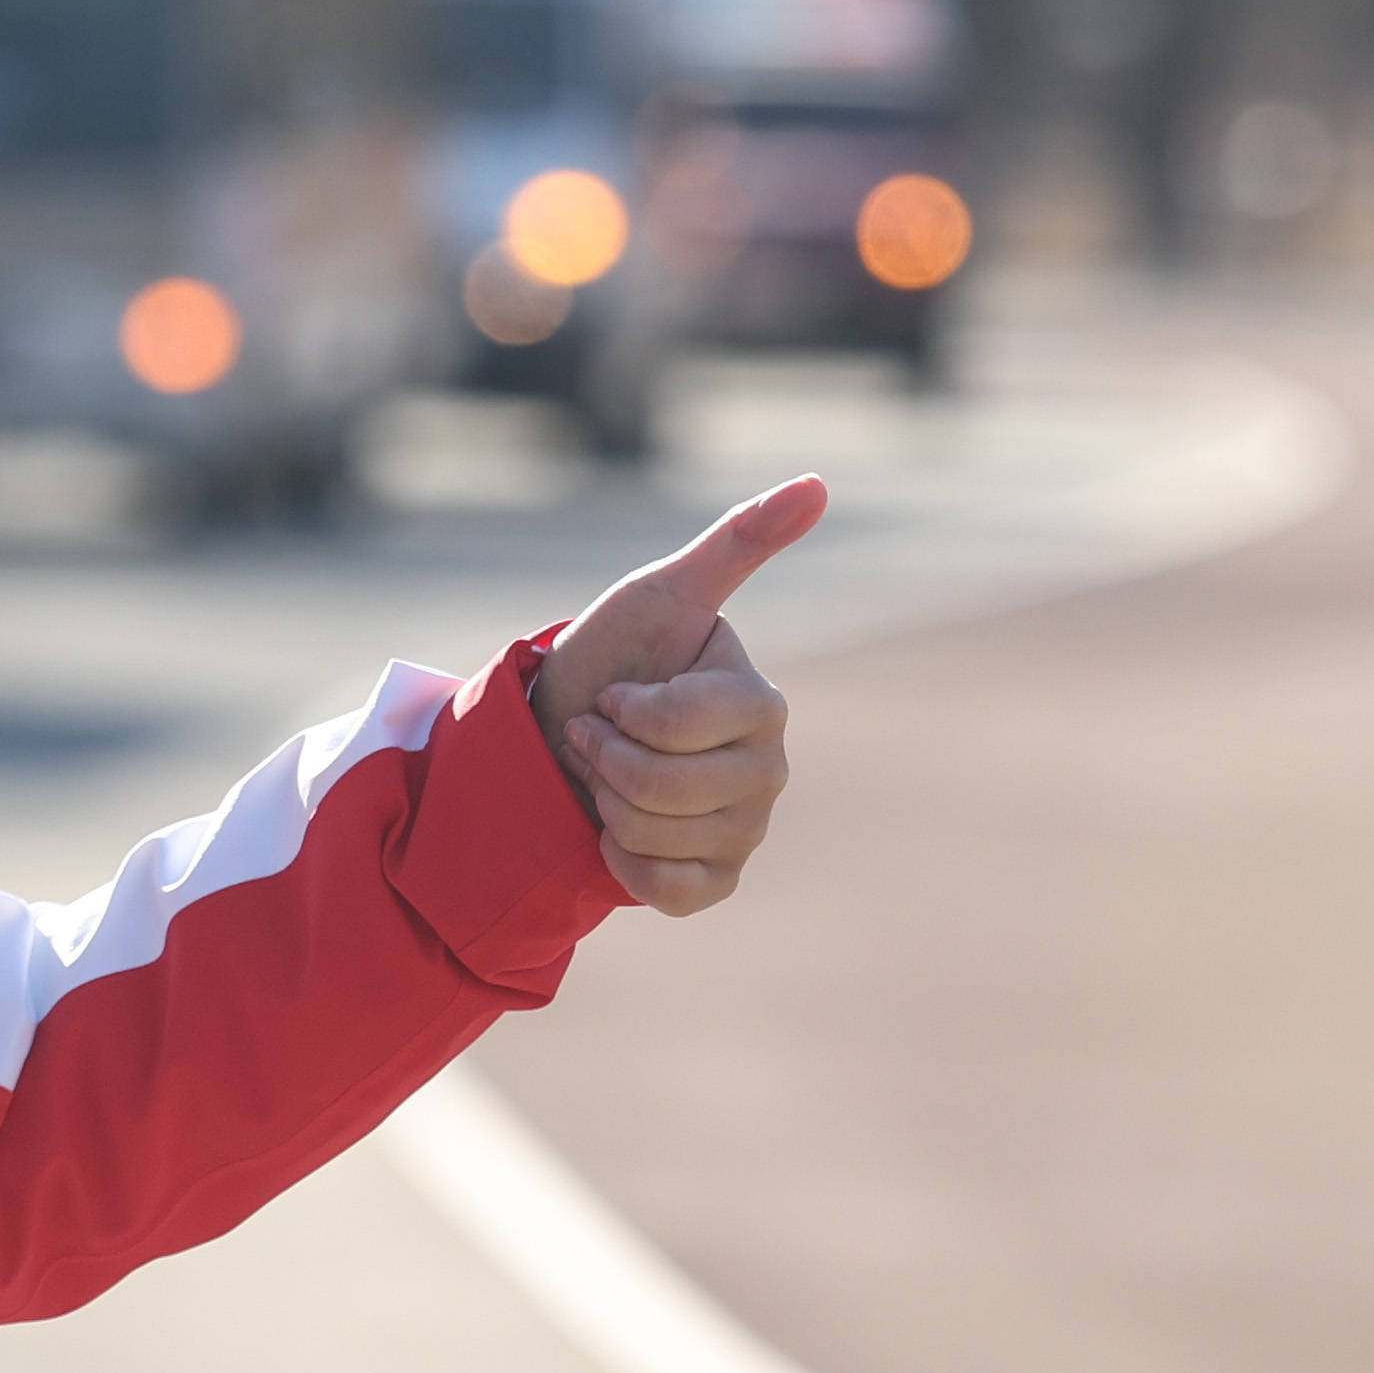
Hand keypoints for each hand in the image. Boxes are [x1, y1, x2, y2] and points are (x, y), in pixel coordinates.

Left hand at [531, 473, 822, 915]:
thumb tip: (818, 483)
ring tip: (604, 777)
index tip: (611, 695)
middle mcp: (767, 770)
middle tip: (596, 738)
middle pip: (672, 785)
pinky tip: (615, 834)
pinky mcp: (717, 880)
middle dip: (607, 758)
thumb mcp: (660, 595)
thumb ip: (738, 544)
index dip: (627, 712)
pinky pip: (671, 889)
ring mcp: (747, 830)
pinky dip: (624, 863)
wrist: (555, 738)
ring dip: (607, 804)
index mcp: (761, 704)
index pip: (689, 723)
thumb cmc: (611, 659)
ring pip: (663, 835)